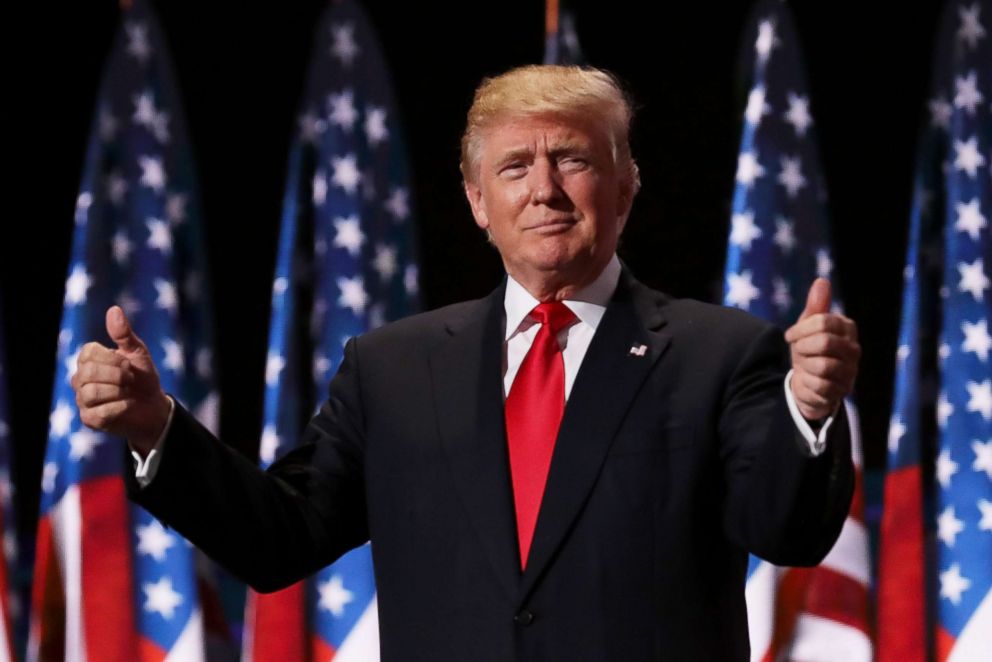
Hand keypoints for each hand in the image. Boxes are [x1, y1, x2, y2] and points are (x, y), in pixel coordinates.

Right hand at [70, 306, 171, 454]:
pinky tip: (127, 405)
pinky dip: (119, 407)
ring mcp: (82, 399)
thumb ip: (124, 334)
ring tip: (128, 392)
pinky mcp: (89, 419)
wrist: (153, 407)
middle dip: (117, 375)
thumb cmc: (143, 377)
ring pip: (91, 392)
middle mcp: (80, 378)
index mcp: (88, 359)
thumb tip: (113, 309)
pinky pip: (99, 412)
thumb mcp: (137, 353)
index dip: (113, 359)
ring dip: (118, 392)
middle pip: (88, 373)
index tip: (129, 364)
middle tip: (131, 379)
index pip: (89, 353)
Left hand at [784, 278, 859, 420]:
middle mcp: (854, 349)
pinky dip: (807, 382)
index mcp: (847, 328)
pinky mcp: (842, 391)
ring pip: (823, 365)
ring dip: (805, 365)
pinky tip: (808, 380)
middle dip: (803, 347)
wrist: (808, 384)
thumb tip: (822, 281)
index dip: (800, 329)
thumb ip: (815, 306)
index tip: (789, 336)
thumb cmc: (809, 350)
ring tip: (805, 365)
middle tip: (799, 351)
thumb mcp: (807, 327)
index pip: (823, 321)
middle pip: (824, 342)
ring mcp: (851, 371)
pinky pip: (821, 384)